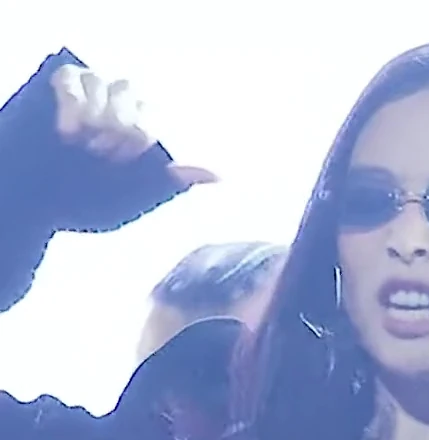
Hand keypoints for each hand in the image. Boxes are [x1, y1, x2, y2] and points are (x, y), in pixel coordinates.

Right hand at [50, 65, 216, 189]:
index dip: (154, 130)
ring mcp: (96, 92)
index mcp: (148, 129)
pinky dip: (73, 106)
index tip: (142, 152)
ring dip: (99, 119)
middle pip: (136, 94)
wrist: (45, 205)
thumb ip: (173, 182)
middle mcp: (125, 105)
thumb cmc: (94, 203)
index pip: (166, 112)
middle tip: (108, 157)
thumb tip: (218, 174)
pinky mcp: (65, 85)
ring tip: (88, 148)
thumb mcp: (138, 200)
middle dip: (125, 127)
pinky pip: (73, 79)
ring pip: (107, 84)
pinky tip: (70, 134)